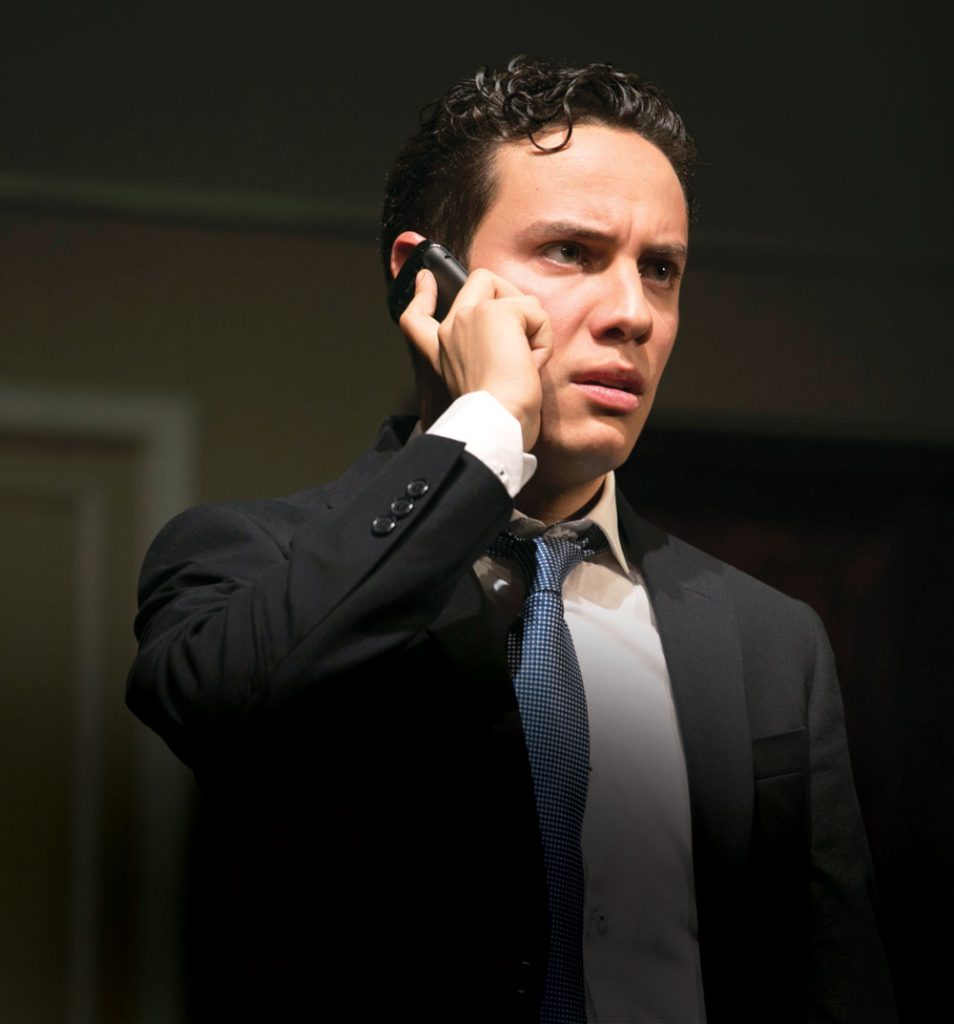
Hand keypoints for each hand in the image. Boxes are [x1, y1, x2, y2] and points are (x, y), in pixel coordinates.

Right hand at [399, 266, 552, 450]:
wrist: (497, 423)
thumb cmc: (497, 416)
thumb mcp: (482, 382)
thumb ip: (484, 353)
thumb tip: (517, 332)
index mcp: (441, 351)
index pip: (417, 317)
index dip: (421, 294)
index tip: (424, 279)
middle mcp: (449, 330)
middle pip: (483, 281)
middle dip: (512, 300)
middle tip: (521, 338)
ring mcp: (469, 316)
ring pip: (518, 297)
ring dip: (533, 329)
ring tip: (524, 362)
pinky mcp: (495, 313)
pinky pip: (535, 313)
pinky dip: (543, 339)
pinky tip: (530, 363)